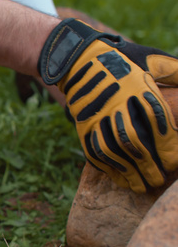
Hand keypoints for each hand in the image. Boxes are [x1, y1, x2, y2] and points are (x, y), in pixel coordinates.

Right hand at [39, 18, 177, 192]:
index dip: (167, 144)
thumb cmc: (121, 60)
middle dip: (148, 164)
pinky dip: (107, 167)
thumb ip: (175, 72)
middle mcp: (115, 104)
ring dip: (128, 171)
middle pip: (133, 140)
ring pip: (112, 149)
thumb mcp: (151, 59)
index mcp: (136, 87)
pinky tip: (120, 179)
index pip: (155, 120)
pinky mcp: (82, 126)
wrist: (78, 60)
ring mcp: (95, 116)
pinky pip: (93, 150)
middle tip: (159, 179)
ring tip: (141, 186)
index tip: (174, 162)